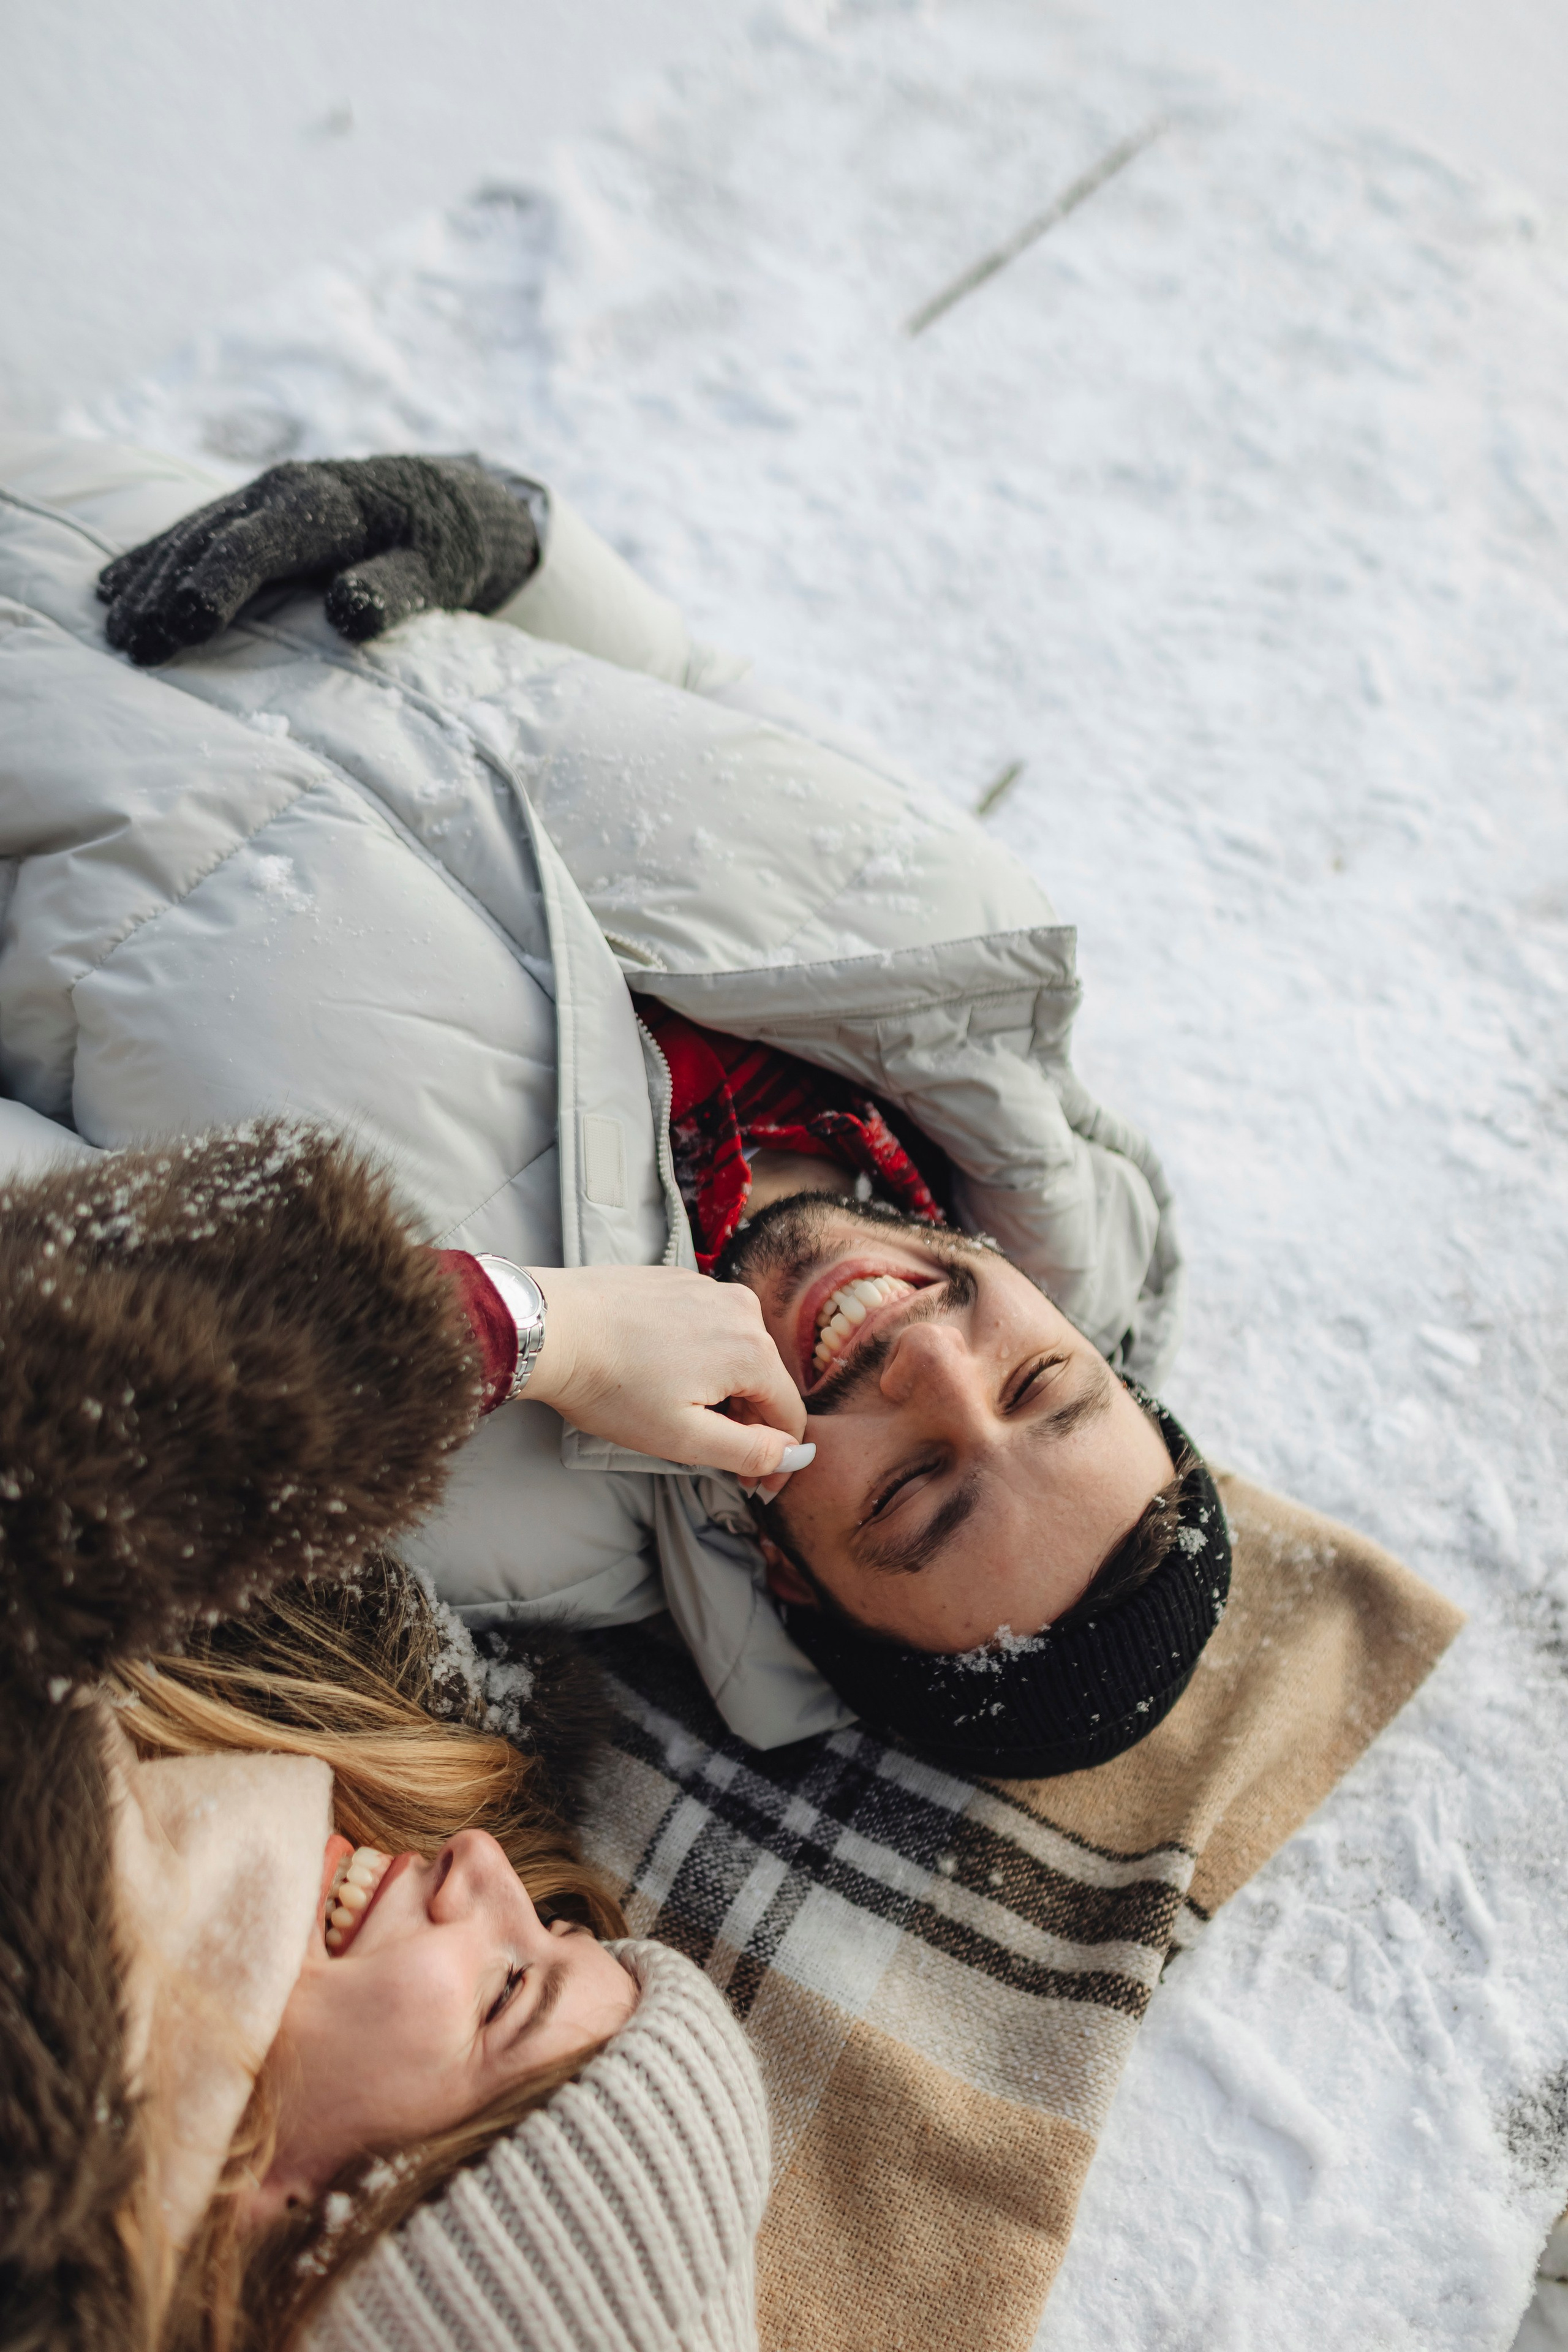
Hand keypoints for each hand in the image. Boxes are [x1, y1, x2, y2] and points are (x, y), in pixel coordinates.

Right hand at [97, 454, 545, 665]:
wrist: (448, 498)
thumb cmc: (443, 545)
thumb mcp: (435, 574)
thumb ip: (392, 592)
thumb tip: (346, 612)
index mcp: (320, 505)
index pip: (251, 546)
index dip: (214, 586)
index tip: (182, 627)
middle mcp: (278, 492)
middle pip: (206, 543)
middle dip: (164, 593)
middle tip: (131, 646)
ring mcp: (259, 498)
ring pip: (188, 536)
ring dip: (147, 582)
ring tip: (115, 628)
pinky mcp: (253, 511)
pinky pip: (191, 533)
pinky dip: (151, 558)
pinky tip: (112, 584)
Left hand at [523, 1265, 812, 1498]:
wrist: (551, 1328)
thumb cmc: (612, 1386)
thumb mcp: (683, 1438)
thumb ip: (749, 1451)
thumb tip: (793, 1454)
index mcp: (752, 1352)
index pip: (790, 1415)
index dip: (778, 1458)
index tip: (754, 1486)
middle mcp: (742, 1311)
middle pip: (765, 1381)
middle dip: (746, 1422)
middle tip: (706, 1452)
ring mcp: (709, 1288)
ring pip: (737, 1351)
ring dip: (721, 1387)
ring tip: (674, 1409)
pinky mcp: (678, 1280)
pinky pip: (708, 1325)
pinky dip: (698, 1355)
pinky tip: (659, 1371)